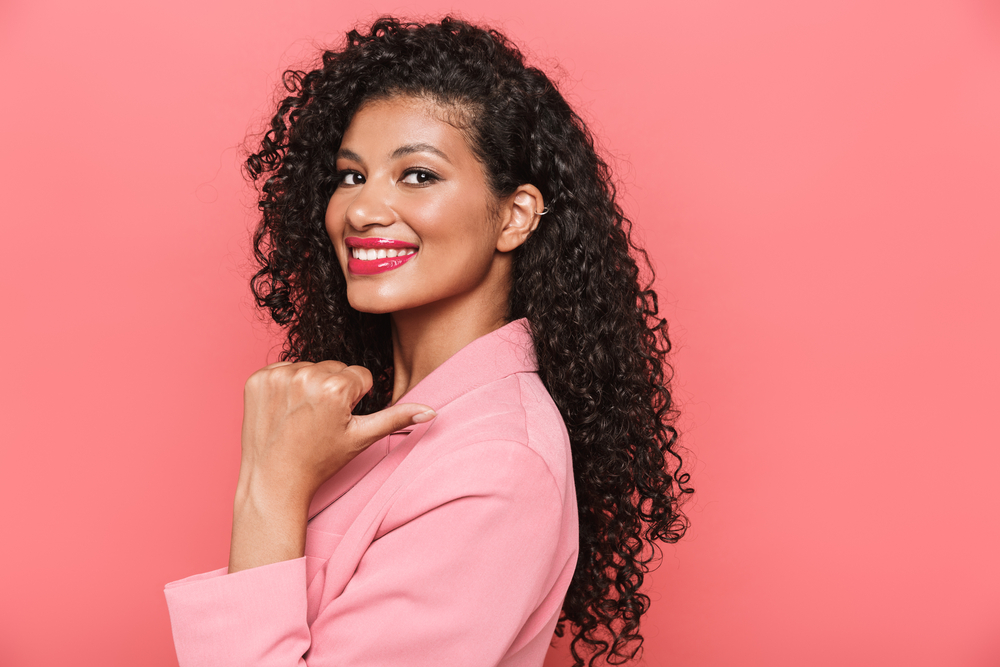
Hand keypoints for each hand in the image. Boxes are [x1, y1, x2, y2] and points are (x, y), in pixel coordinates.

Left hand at [229, 360, 433, 571]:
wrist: (273, 479)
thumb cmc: (319, 461)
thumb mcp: (362, 438)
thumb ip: (397, 418)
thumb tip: (431, 411)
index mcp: (336, 387)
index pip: (360, 376)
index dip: (354, 400)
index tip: (337, 420)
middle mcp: (306, 375)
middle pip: (335, 368)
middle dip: (332, 389)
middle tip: (319, 420)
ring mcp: (278, 376)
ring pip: (309, 367)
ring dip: (308, 386)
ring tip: (300, 417)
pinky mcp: (257, 378)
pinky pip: (283, 370)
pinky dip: (284, 386)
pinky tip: (284, 410)